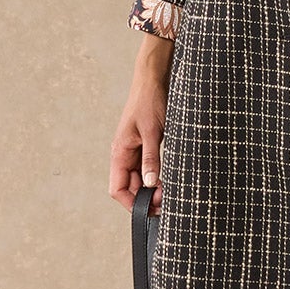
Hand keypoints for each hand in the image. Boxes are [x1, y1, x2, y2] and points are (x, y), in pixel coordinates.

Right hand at [108, 34, 173, 213]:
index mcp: (120, 152)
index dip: (132, 203)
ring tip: (171, 191)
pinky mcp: (144, 146)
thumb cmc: (150, 101)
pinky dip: (157, 177)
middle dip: (146, 198)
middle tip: (169, 200)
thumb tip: (152, 184)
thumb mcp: (153, 131)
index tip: (152, 209)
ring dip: (153, 189)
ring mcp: (133, 151)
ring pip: (140, 180)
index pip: (117, 190)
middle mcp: (124, 154)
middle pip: (130, 188)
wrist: (154, 79)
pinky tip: (170, 179)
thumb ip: (151, 158)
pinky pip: (147, 168)